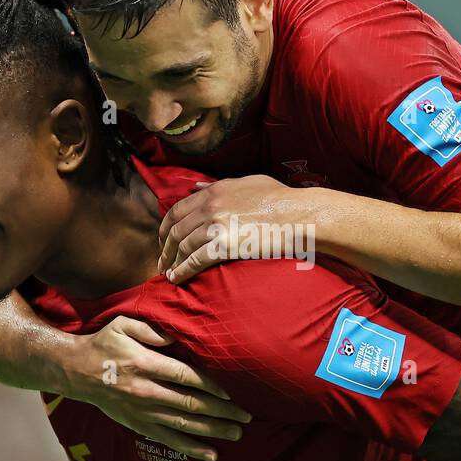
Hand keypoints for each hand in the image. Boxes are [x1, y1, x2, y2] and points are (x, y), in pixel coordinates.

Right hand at [68, 316, 250, 460]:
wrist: (76, 371)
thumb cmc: (105, 344)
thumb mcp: (124, 324)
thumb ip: (152, 330)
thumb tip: (178, 336)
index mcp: (146, 364)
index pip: (186, 377)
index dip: (211, 386)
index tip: (233, 392)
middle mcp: (146, 391)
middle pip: (191, 403)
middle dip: (222, 411)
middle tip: (247, 416)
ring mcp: (143, 412)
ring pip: (184, 424)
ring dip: (213, 430)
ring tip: (237, 433)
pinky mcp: (138, 425)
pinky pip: (168, 440)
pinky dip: (191, 449)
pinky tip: (212, 454)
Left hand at [157, 175, 310, 283]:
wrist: (298, 215)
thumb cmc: (280, 198)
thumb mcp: (247, 182)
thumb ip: (218, 184)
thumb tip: (195, 186)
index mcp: (213, 190)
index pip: (177, 210)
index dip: (165, 227)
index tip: (163, 239)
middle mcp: (209, 206)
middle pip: (175, 230)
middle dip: (165, 248)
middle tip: (162, 260)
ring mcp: (215, 226)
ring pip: (182, 247)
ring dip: (171, 262)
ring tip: (168, 273)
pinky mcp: (223, 246)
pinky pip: (194, 261)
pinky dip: (182, 271)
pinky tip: (176, 279)